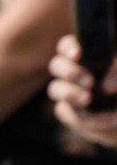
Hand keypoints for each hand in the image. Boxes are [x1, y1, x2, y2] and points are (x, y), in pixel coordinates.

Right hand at [49, 35, 116, 149]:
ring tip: (87, 99)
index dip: (68, 48)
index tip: (78, 55)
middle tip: (89, 82)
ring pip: (54, 89)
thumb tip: (105, 87)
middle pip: (56, 65)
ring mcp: (68, 92)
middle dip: (70, 73)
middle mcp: (72, 73)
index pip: (67, 46)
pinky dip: (86, 117)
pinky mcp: (70, 113)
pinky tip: (110, 118)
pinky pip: (66, 113)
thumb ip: (116, 72)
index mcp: (84, 56)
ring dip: (70, 94)